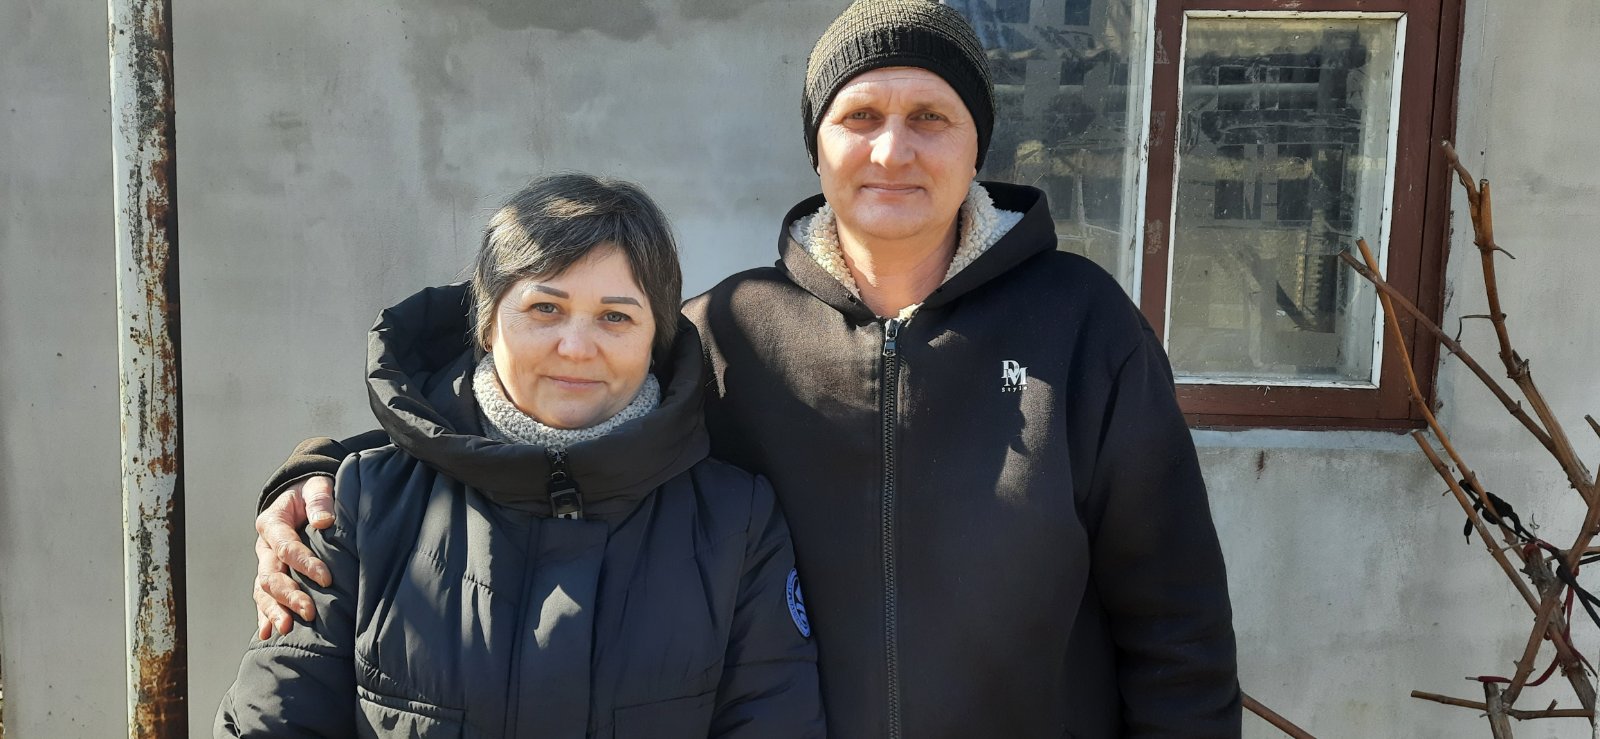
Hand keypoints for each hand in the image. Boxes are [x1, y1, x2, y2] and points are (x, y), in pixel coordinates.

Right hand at [252, 475, 334, 637]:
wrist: (303, 496)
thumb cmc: (314, 492)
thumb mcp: (318, 486)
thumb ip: (320, 499)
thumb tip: (324, 521)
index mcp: (273, 522)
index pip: (286, 546)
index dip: (305, 563)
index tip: (326, 578)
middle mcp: (265, 546)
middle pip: (270, 574)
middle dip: (289, 595)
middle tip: (309, 612)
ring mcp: (266, 562)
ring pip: (263, 591)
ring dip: (274, 610)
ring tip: (287, 628)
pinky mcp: (272, 574)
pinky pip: (263, 598)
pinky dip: (265, 615)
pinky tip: (268, 634)